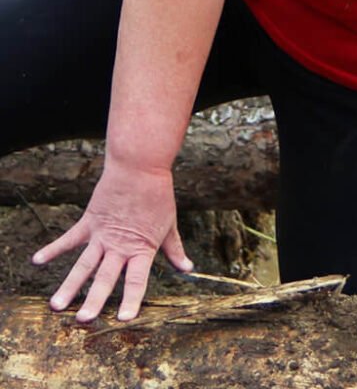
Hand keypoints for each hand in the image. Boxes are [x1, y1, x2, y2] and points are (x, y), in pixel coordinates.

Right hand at [32, 155, 192, 322]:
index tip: (124, 319)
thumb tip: (188, 268)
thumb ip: (174, 249)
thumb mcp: (169, 225)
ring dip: (70, 285)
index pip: (137, 279)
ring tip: (56, 306)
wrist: (140, 167)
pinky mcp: (90, 221)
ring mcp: (102, 234)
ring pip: (84, 265)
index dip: (132, 299)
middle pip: (105, 276)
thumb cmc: (158, 196)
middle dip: (94, 299)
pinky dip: (53, 248)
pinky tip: (37, 261)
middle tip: (83, 320)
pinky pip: (69, 238)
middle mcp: (120, 245)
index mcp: (141, 248)